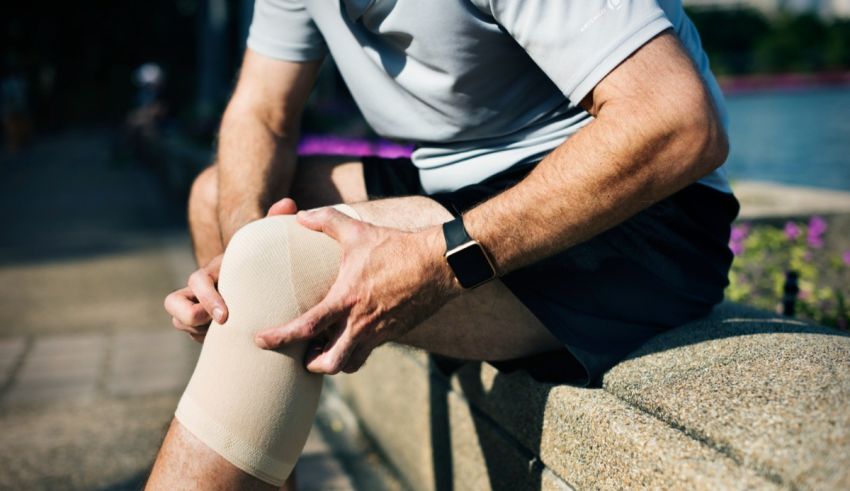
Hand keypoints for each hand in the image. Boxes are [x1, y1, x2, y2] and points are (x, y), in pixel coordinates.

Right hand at [165, 197, 299, 341]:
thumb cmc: (267, 262)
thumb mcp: (269, 245)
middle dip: (191, 317)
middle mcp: (201, 288)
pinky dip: (206, 340)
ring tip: (225, 335)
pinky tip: (232, 342)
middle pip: (173, 304)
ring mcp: (199, 307)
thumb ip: (274, 224)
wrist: (264, 282)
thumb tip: (288, 203)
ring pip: (180, 321)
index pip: (195, 282)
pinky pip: (194, 335)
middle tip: (222, 326)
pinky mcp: (204, 325)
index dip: (206, 298)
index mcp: (215, 270)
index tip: (225, 316)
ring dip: (197, 331)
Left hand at [254, 207, 459, 373]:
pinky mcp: (394, 334)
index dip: (279, 337)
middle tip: (301, 354)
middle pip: (329, 363)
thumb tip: (300, 215)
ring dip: (334, 362)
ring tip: (325, 349)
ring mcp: (379, 332)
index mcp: (346, 299)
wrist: (438, 265)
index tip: (260, 340)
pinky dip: (355, 351)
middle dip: (311, 365)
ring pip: (350, 364)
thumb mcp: (358, 230)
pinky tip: (351, 337)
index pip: (306, 328)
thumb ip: (326, 220)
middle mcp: (361, 323)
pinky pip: (369, 352)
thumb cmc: (396, 247)